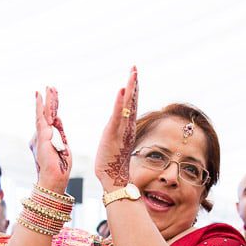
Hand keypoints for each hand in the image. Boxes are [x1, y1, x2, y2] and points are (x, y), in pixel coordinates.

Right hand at [31, 87, 72, 192]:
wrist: (54, 180)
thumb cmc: (60, 169)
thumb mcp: (63, 147)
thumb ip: (59, 133)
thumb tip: (57, 118)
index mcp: (46, 140)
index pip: (50, 121)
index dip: (53, 109)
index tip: (54, 98)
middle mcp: (40, 137)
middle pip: (45, 115)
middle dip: (49, 101)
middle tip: (51, 87)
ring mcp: (39, 136)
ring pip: (43, 114)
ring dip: (47, 100)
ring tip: (49, 87)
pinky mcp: (41, 137)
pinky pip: (41, 118)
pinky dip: (41, 106)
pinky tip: (41, 96)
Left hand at [94, 67, 137, 188]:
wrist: (113, 178)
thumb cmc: (111, 162)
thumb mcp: (114, 142)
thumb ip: (118, 131)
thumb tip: (119, 125)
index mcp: (126, 127)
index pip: (131, 105)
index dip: (133, 89)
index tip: (134, 75)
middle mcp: (127, 126)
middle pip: (132, 101)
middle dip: (134, 83)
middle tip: (134, 67)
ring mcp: (121, 129)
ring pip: (128, 105)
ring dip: (130, 88)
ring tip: (132, 73)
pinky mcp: (113, 134)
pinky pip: (118, 116)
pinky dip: (120, 103)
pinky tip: (121, 90)